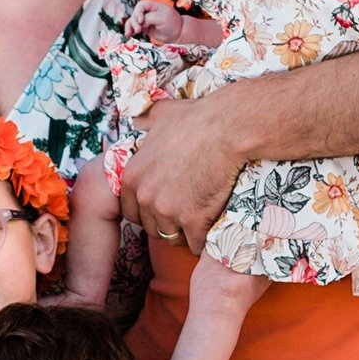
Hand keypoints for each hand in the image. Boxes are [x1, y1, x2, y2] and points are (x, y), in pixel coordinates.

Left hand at [112, 95, 254, 256]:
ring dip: (186, 234)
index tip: (167, 206)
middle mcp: (144, 195)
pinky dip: (205, 240)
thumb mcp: (161, 115)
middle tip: (188, 214)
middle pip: (151, 228)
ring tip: (201, 221)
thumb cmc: (197, 119)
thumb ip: (145, 122)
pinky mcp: (192, 219)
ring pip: (172, 238)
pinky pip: (195, 244)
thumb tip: (138, 121)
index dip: (150, 212)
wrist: (227, 128)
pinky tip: (213, 228)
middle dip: (168, 224)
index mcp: (132, 176)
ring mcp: (167, 209)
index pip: (131, 212)